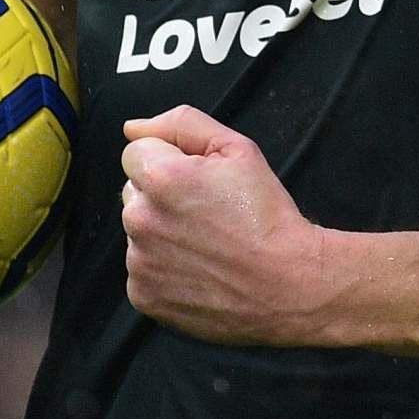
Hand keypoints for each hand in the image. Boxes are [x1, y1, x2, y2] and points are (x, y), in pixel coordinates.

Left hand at [119, 107, 333, 346]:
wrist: (286, 283)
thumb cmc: (265, 213)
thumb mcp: (237, 148)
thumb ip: (181, 124)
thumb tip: (132, 127)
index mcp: (160, 177)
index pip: (136, 152)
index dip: (170, 160)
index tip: (200, 180)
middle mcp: (140, 219)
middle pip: (134, 191)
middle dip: (162, 195)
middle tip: (206, 212)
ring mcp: (138, 262)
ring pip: (139, 230)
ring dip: (161, 230)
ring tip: (205, 243)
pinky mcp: (142, 294)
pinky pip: (143, 268)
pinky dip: (164, 266)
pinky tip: (198, 268)